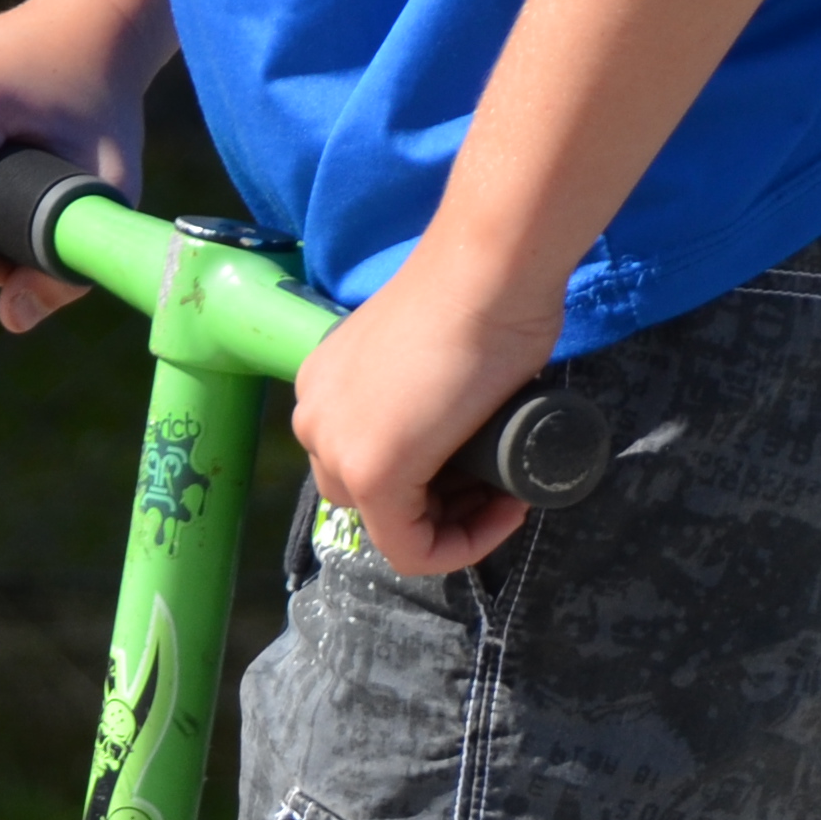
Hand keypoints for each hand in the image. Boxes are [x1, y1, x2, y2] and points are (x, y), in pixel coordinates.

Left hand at [289, 255, 565, 573]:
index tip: (487, 467)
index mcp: (323, 387)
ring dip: (454, 524)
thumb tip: (455, 420)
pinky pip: (410, 550)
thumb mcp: (432, 357)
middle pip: (374, 498)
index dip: (437, 482)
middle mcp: (315, 418)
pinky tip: (502, 512)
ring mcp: (338, 448)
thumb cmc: (482, 295)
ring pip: (390, 526)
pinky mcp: (373, 474)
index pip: (365, 465)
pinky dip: (460, 546)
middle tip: (497, 481)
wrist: (490, 269)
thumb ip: (422, 390)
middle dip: (442, 505)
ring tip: (505, 494)